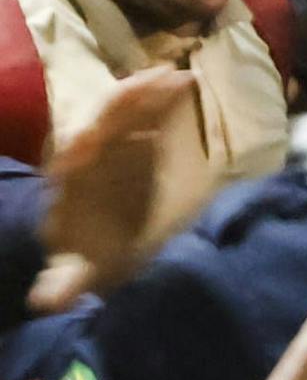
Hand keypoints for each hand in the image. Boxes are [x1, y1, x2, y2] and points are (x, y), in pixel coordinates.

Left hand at [32, 68, 198, 311]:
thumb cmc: (86, 254)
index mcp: (70, 182)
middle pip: (104, 121)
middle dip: (126, 102)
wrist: (91, 240)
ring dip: (149, 92)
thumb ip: (64, 284)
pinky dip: (164, 99)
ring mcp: (112, 145)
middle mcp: (87, 156)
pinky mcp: (134, 142)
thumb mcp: (75, 271)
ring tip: (179, 76)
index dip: (82, 143)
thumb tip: (46, 302)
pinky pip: (148, 115)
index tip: (93, 133)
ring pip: (126, 111)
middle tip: (157, 83)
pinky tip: (187, 85)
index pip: (72, 155)